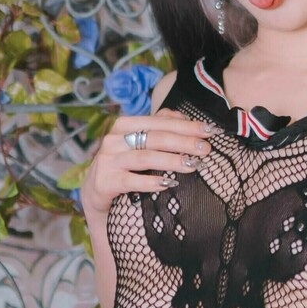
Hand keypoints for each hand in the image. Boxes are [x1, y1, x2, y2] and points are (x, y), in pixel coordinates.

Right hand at [81, 109, 216, 216]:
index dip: (186, 125)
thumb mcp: (139, 143)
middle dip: (184, 142)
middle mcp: (114, 140)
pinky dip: (150, 182)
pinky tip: (167, 183)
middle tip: (206, 149)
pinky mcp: (104, 182)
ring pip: (144, 157)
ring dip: (171, 160)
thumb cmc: (124, 164)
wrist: (96, 191)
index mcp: (124, 125)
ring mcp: (108, 161)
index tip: (210, 131)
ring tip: (192, 165)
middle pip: (155, 138)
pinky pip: (130, 181)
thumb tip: (184, 116)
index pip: (160, 122)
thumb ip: (159, 126)